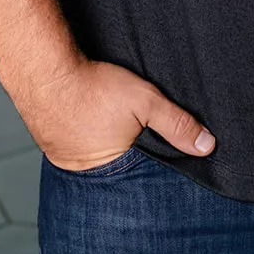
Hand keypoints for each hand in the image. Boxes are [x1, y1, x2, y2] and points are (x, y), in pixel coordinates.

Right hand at [8, 53, 215, 170]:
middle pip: (118, 173)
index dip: (152, 171)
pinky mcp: (53, 143)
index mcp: (110, 172)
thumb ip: (177, 124)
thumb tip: (207, 145)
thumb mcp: (145, 101)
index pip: (140, 182)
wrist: (46, 71)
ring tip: (115, 130)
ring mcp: (66, 160)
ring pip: (97, 160)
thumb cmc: (94, 88)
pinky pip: (78, 146)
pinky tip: (95, 122)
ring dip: (108, 148)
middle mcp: (84, 173)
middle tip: (137, 140)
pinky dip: (89, 138)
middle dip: (131, 161)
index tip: (164, 162)